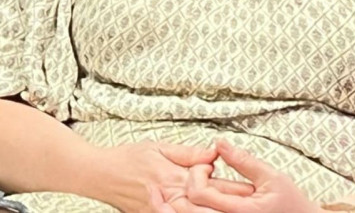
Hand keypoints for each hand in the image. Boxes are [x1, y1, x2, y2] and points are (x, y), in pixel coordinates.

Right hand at [99, 142, 251, 212]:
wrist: (98, 175)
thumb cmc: (126, 158)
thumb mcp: (158, 147)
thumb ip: (188, 153)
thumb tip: (215, 153)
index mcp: (176, 177)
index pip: (214, 185)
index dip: (237, 190)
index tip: (256, 191)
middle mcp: (172, 197)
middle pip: (210, 206)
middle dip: (231, 206)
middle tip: (254, 204)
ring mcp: (163, 211)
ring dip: (214, 211)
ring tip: (235, 210)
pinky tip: (201, 212)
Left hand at [181, 140, 320, 212]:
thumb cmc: (293, 205)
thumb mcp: (272, 178)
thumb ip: (243, 161)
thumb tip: (219, 143)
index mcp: (241, 212)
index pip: (199, 193)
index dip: (196, 174)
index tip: (207, 165)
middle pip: (189, 208)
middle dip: (189, 187)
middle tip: (202, 176)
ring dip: (188, 201)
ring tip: (201, 187)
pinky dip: (197, 208)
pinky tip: (201, 201)